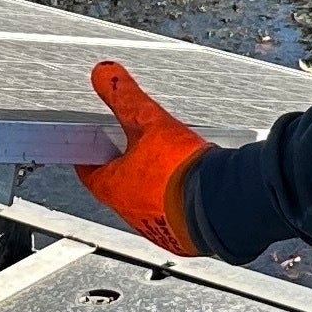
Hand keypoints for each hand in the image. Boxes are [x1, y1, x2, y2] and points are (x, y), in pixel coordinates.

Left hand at [78, 60, 208, 255]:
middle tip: (137, 148)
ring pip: (145, 202)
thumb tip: (104, 74)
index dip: (90, 155)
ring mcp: (155, 227)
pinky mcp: (180, 237)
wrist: (223, 204)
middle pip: (118, 186)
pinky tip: (189, 187)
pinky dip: (174, 202)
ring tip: (170, 165)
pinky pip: (170, 217)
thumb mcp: (149, 121)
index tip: (93, 146)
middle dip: (126, 167)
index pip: (88, 171)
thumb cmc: (182, 171)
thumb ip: (124, 97)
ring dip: (152, 186)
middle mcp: (129, 212)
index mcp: (113, 187)